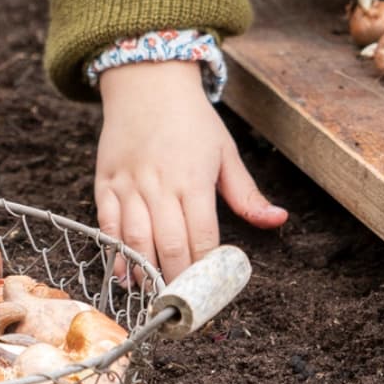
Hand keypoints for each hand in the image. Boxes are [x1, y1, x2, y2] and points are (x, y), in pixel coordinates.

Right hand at [95, 61, 287, 279]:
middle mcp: (159, 184)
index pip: (201, 236)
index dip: (204, 268)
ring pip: (135, 240)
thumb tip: (277, 220)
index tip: (209, 290)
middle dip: (176, 280)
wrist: (148, 81)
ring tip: (155, 293)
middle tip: (183, 303)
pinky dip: (115, 253)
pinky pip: (107, 224)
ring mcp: (129, 184)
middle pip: (168, 245)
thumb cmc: (192, 120)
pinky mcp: (106, 182)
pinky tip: (125, 274)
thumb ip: (247, 194)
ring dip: (145, 272)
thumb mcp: (226, 152)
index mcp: (194, 179)